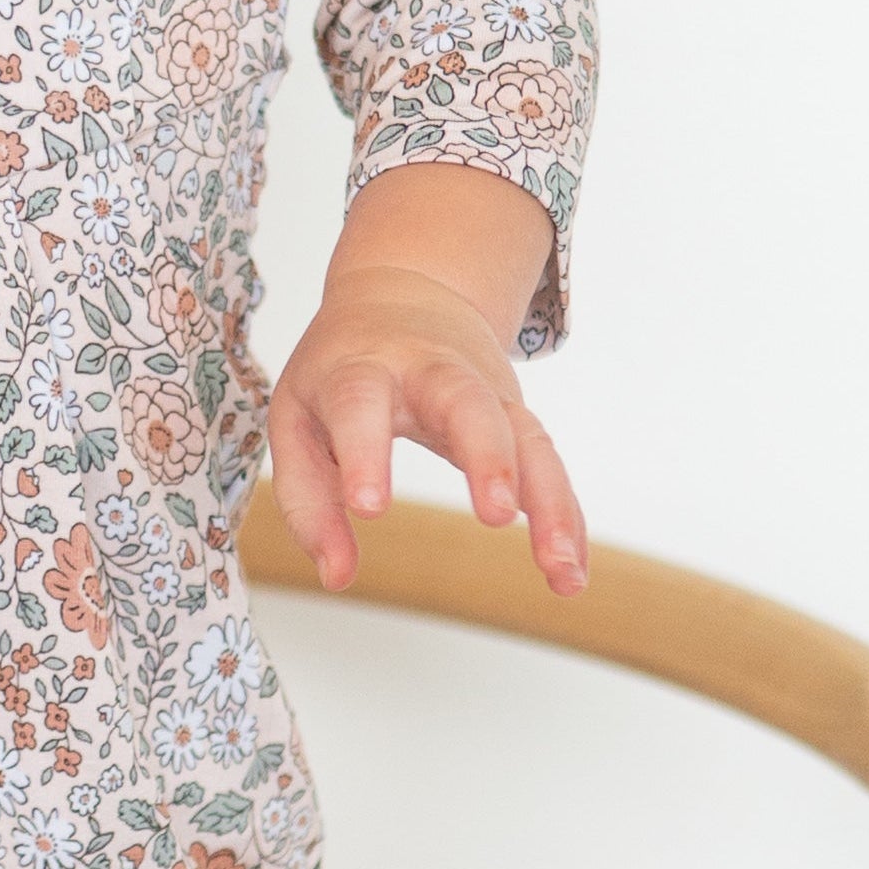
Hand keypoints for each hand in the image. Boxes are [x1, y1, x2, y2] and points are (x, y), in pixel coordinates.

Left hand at [268, 260, 587, 597]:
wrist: (404, 291)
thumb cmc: (340, 369)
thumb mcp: (297, 418)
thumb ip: (307, 501)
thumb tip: (337, 576)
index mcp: (363, 367)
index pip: (361, 404)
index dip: (365, 453)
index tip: (368, 509)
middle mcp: (433, 372)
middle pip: (468, 404)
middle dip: (487, 456)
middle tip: (496, 513)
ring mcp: (485, 391)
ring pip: (526, 437)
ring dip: (548, 502)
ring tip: (558, 567)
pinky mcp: (517, 416)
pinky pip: (548, 465)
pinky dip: (565, 516)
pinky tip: (571, 571)